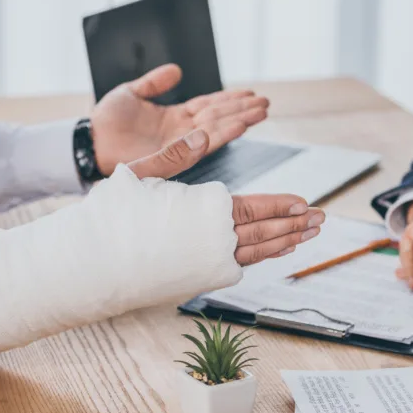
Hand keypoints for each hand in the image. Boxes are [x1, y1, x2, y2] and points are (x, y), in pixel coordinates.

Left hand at [91, 63, 268, 175]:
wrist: (90, 141)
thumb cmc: (107, 121)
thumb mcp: (132, 93)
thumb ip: (155, 83)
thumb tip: (177, 70)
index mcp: (175, 116)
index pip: (209, 106)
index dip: (230, 99)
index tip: (251, 93)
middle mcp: (181, 131)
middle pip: (218, 117)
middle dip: (243, 110)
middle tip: (266, 103)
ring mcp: (178, 143)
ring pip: (216, 129)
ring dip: (239, 120)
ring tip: (261, 112)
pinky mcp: (173, 154)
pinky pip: (202, 144)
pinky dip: (222, 134)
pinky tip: (239, 125)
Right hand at [126, 130, 323, 266]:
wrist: (92, 265)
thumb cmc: (111, 217)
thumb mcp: (139, 174)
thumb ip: (175, 154)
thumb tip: (204, 132)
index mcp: (204, 211)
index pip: (253, 207)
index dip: (280, 204)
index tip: (303, 202)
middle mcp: (213, 242)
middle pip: (265, 231)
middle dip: (295, 224)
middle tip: (320, 219)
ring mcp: (208, 265)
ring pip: (257, 252)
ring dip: (286, 242)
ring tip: (308, 235)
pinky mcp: (199, 280)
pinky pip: (241, 268)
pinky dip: (263, 258)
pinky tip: (276, 251)